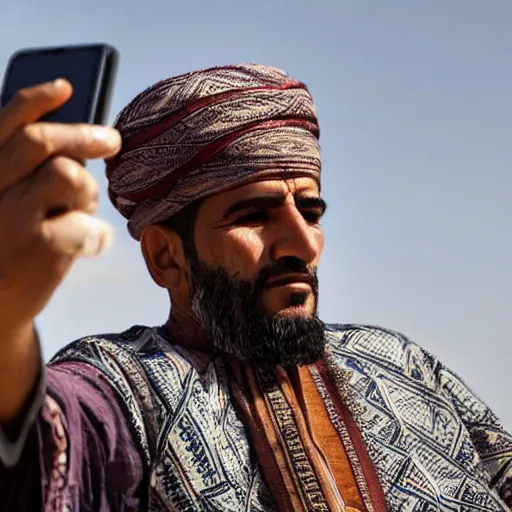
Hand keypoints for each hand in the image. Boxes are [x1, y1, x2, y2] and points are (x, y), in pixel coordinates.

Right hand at [0, 79, 120, 334]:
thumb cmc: (8, 250)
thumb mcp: (6, 203)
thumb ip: (29, 174)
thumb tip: (81, 146)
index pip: (5, 125)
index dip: (36, 100)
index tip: (66, 86)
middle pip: (42, 143)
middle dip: (84, 135)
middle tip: (113, 139)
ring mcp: (10, 218)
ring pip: (70, 175)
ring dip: (86, 193)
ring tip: (78, 214)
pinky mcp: (38, 247)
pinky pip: (88, 220)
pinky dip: (96, 233)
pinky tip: (87, 245)